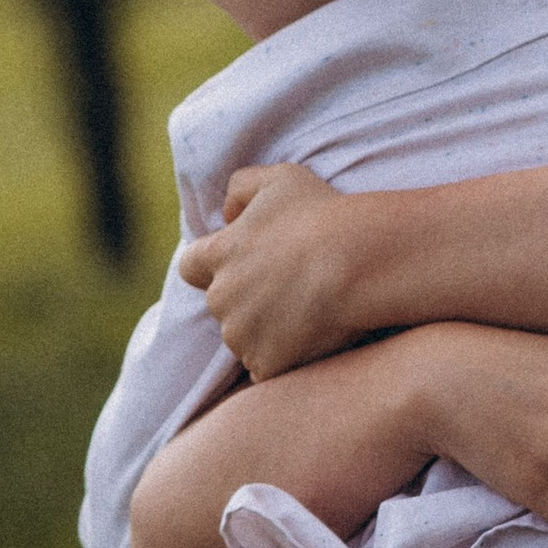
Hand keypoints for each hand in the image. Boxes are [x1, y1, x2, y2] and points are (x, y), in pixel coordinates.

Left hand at [182, 159, 381, 377]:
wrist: (356, 263)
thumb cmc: (321, 215)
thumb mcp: (278, 177)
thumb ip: (240, 188)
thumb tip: (226, 214)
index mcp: (218, 255)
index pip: (190, 267)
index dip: (213, 267)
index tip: (242, 266)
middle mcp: (221, 298)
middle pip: (222, 306)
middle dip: (245, 301)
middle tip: (287, 290)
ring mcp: (241, 335)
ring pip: (243, 340)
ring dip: (264, 332)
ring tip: (304, 316)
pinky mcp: (265, 364)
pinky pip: (265, 369)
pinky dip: (281, 360)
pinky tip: (308, 343)